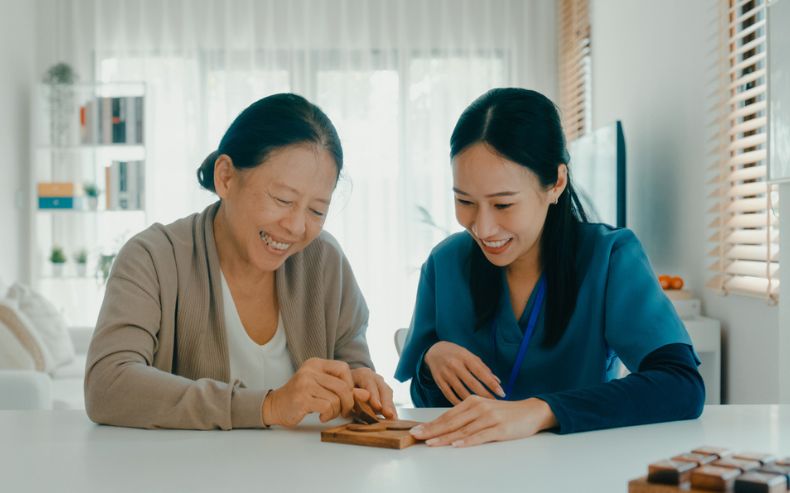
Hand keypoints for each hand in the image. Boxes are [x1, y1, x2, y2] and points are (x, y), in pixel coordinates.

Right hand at [263, 358, 359, 426]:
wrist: (275, 406)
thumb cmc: (301, 397)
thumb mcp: (322, 388)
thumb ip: (343, 388)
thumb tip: (367, 394)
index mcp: (315, 363)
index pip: (343, 368)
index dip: (350, 385)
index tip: (347, 396)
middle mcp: (310, 370)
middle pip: (343, 386)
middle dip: (348, 402)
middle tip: (343, 411)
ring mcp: (305, 383)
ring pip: (336, 398)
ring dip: (336, 411)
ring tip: (328, 413)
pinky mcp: (302, 398)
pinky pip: (327, 407)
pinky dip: (328, 415)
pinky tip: (321, 416)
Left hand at [350, 367, 397, 419]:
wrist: (351, 380)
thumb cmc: (346, 387)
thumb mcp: (345, 389)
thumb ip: (350, 396)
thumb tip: (354, 404)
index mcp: (362, 374)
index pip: (369, 383)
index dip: (374, 395)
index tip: (378, 407)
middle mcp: (375, 378)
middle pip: (383, 389)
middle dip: (386, 403)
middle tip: (389, 414)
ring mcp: (382, 384)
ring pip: (388, 394)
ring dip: (390, 407)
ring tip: (393, 418)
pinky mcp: (386, 392)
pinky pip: (390, 400)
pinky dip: (391, 409)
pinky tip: (393, 418)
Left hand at [409, 396, 556, 446]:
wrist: (531, 411)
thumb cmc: (505, 413)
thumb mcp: (483, 410)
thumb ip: (466, 416)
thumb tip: (445, 427)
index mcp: (472, 401)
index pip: (447, 415)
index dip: (431, 424)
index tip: (417, 430)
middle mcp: (478, 407)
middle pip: (451, 422)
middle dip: (432, 430)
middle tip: (416, 436)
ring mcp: (489, 417)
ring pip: (463, 429)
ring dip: (445, 437)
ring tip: (431, 443)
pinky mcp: (500, 428)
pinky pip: (480, 436)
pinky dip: (467, 441)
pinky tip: (457, 444)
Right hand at [424, 341, 504, 403]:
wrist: (434, 351)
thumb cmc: (456, 354)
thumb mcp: (469, 355)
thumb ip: (483, 368)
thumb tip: (497, 381)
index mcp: (465, 356)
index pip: (481, 372)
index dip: (492, 384)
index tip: (501, 393)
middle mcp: (454, 365)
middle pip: (472, 383)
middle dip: (485, 395)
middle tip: (495, 403)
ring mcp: (446, 374)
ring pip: (461, 392)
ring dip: (474, 401)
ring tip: (484, 407)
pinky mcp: (439, 382)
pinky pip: (450, 396)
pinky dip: (459, 403)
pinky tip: (468, 407)